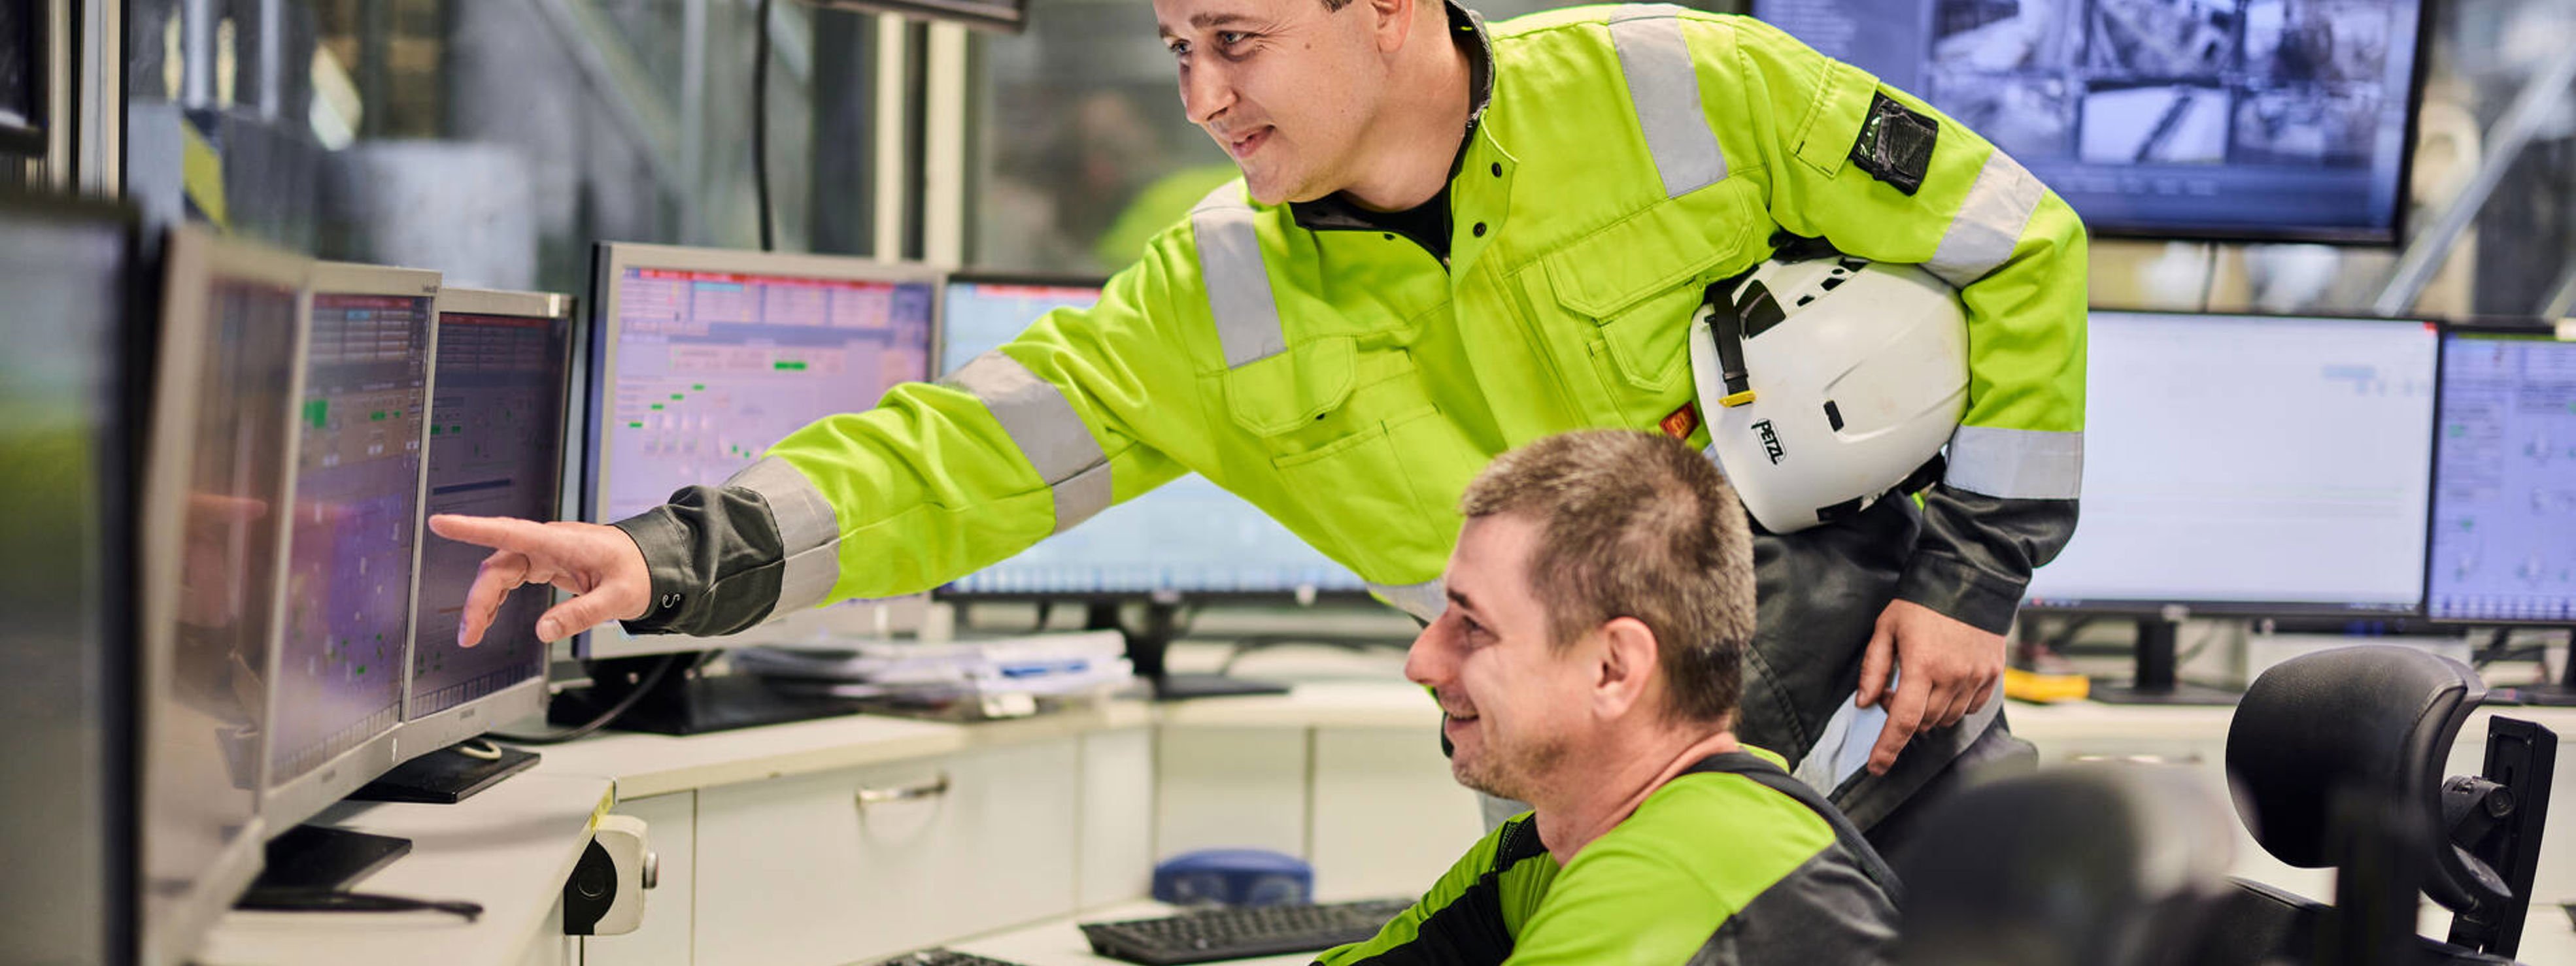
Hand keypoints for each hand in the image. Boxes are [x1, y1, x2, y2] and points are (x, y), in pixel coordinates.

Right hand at [425, 515, 651, 646]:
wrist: (654, 563)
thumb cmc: (640, 571)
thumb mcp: (618, 598)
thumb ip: (581, 614)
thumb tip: (543, 631)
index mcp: (562, 542)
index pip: (509, 531)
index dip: (472, 528)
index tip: (440, 523)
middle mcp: (548, 543)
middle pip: (498, 565)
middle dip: (478, 598)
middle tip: (468, 634)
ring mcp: (546, 552)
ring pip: (501, 572)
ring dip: (484, 601)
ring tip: (473, 633)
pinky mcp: (548, 563)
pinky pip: (513, 577)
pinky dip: (498, 598)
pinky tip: (490, 617)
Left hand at [1855, 599, 2003, 775]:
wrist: (1970, 580)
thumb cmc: (1921, 603)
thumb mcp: (1886, 629)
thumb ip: (1874, 668)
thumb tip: (1863, 703)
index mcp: (1922, 666)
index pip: (1903, 721)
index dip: (1888, 748)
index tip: (1877, 767)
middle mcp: (1953, 677)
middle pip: (1924, 723)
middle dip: (1904, 717)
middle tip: (1893, 690)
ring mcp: (1977, 677)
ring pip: (1947, 718)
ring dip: (1929, 712)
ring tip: (1919, 682)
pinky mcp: (1993, 675)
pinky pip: (1971, 708)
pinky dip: (1954, 705)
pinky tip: (1944, 683)